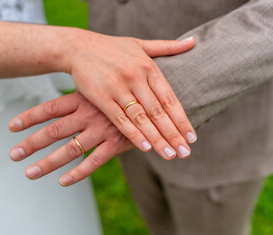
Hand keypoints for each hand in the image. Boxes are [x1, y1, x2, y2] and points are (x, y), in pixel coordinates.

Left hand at [8, 92, 132, 185]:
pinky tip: (63, 182)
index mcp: (82, 98)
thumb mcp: (99, 89)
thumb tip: (57, 109)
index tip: (11, 127)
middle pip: (54, 131)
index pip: (49, 108)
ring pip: (70, 149)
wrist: (151, 98)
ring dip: (48, 163)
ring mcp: (102, 129)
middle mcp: (88, 113)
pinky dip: (77, 173)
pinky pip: (93, 161)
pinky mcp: (116, 143)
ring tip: (30, 172)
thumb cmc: (120, 95)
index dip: (29, 118)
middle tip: (14, 155)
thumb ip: (80, 99)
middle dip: (31, 144)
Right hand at [67, 30, 196, 158]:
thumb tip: (193, 42)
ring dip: (156, 139)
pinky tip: (145, 147)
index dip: (182, 119)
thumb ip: (167, 47)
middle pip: (158, 112)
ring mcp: (118, 87)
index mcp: (148, 67)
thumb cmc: (112, 48)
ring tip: (170, 155)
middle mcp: (136, 77)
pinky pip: (120, 119)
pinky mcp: (101, 97)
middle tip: (186, 152)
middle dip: (173, 134)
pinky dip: (132, 134)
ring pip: (141, 118)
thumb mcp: (141, 44)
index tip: (192, 137)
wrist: (78, 47)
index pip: (170, 98)